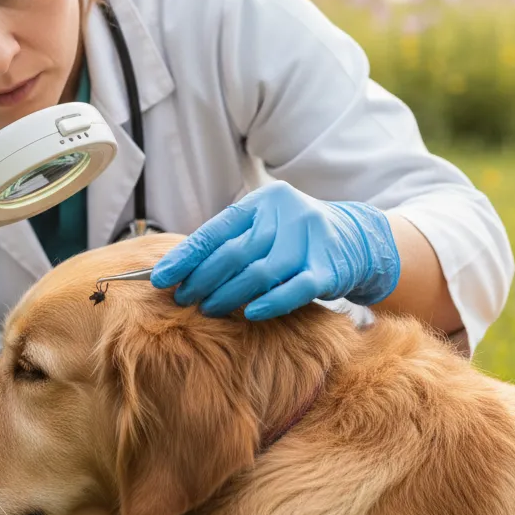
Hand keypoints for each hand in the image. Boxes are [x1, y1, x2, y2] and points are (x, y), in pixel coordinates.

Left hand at [150, 181, 399, 320]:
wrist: (355, 240)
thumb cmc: (291, 238)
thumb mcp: (261, 228)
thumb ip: (227, 243)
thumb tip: (176, 269)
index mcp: (263, 201)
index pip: (216, 231)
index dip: (185, 257)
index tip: (159, 278)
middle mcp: (288, 214)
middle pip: (235, 252)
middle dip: (202, 279)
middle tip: (182, 298)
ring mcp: (311, 239)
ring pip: (261, 271)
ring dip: (229, 294)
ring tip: (207, 309)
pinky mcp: (330, 267)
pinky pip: (295, 288)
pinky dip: (271, 302)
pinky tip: (250, 314)